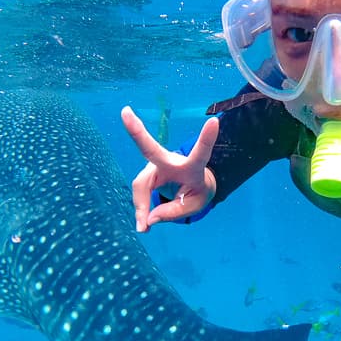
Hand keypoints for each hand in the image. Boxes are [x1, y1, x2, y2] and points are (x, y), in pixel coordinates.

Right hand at [120, 107, 218, 231]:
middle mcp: (170, 160)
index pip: (201, 153)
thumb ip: (172, 212)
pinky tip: (143, 225)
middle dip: (137, 131)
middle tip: (125, 112)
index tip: (214, 121)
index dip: (207, 139)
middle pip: (151, 149)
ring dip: (141, 207)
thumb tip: (148, 219)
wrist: (192, 184)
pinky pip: (139, 192)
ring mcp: (155, 164)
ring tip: (144, 229)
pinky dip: (140, 208)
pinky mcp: (146, 172)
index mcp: (192, 166)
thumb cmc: (197, 191)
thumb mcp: (193, 205)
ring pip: (141, 186)